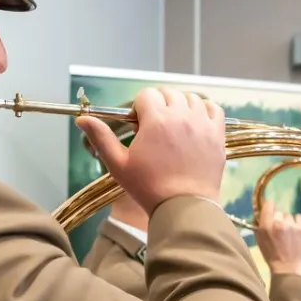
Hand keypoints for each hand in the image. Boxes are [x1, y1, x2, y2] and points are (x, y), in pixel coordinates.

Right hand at [76, 87, 225, 213]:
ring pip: (191, 98)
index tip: (139, 126)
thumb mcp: (118, 164)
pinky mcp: (217, 134)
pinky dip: (204, 109)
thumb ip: (101, 138)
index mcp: (156, 119)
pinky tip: (195, 122)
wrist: (184, 207)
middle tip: (154, 127)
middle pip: (168, 93)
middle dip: (158, 104)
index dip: (139, 108)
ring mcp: (202, 124)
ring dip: (180, 105)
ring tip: (174, 125)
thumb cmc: (148, 187)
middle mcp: (181, 115)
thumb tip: (82, 119)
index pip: (146, 95)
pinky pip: (213, 108)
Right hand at [253, 200, 300, 277]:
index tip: (270, 209)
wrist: (289, 268)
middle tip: (280, 229)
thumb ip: (260, 225)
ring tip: (289, 233)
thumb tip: (262, 213)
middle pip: (279, 212)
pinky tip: (296, 232)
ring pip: (290, 216)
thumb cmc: (271, 255)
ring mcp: (293, 225)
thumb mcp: (259, 240)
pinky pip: (299, 218)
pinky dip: (297, 223)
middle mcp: (279, 223)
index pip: (268, 205)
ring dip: (288, 222)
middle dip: (279, 218)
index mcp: (266, 226)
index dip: (269, 206)